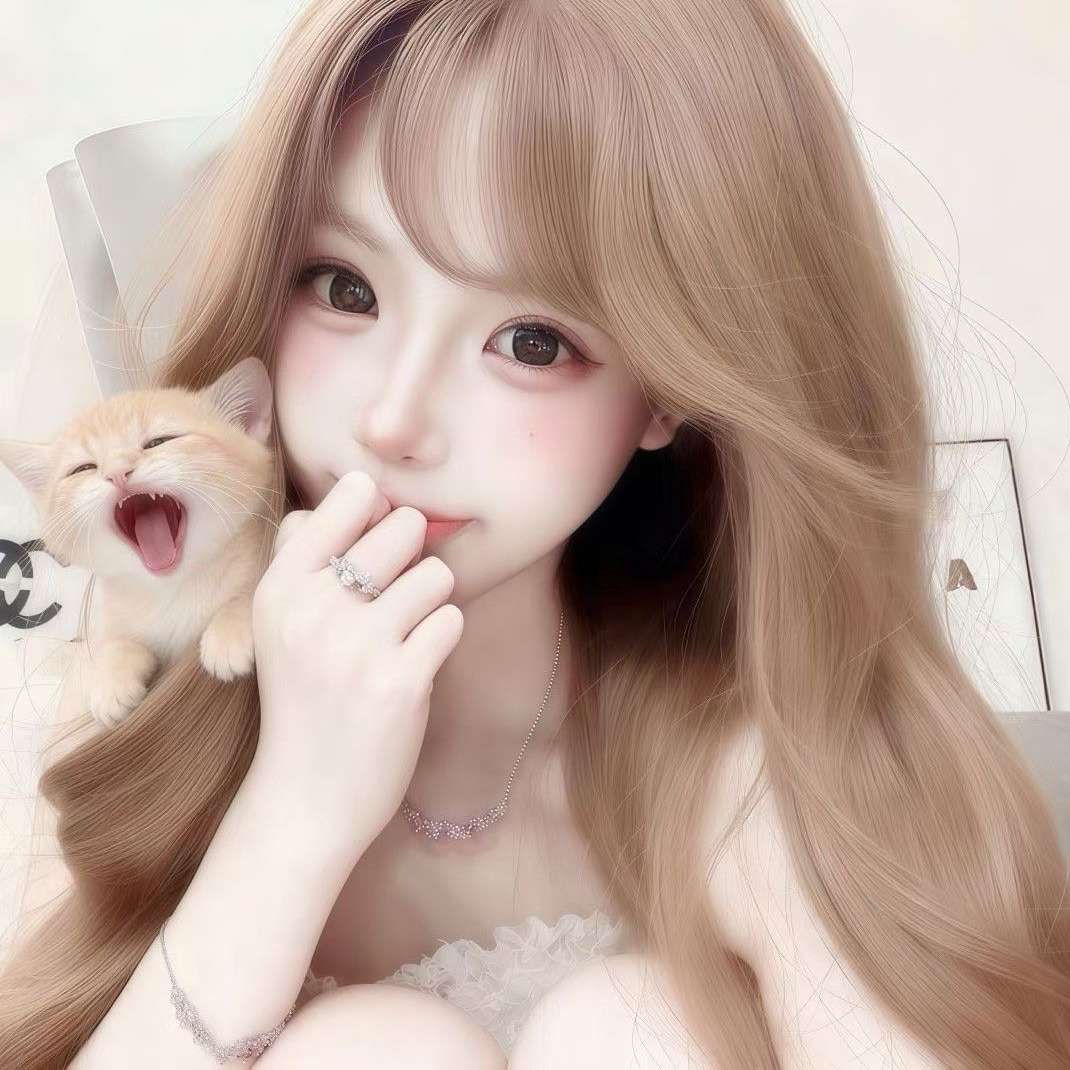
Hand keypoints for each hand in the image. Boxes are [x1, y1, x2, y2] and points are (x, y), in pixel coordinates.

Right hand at [247, 471, 463, 847]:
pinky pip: (452, 621)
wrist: (306, 797)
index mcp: (281, 584)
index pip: (350, 495)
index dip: (378, 512)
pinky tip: (417, 664)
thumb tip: (359, 489)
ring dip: (433, 602)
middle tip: (395, 599)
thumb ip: (308, 553)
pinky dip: (443, 639)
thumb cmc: (305, 697)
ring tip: (406, 635)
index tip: (374, 547)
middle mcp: (313, 607)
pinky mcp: (400, 681)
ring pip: (436, 573)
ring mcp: (356, 645)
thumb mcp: (280, 621)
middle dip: (413, 556)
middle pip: (404, 526)